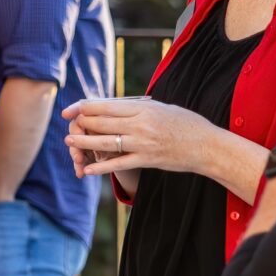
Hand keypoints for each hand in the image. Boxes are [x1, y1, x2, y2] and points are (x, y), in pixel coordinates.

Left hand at [62, 95, 214, 178]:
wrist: (207, 146)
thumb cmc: (186, 124)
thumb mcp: (162, 108)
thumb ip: (139, 108)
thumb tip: (116, 106)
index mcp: (143, 108)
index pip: (107, 105)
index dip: (86, 107)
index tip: (72, 108)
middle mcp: (141, 124)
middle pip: (103, 122)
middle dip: (82, 123)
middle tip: (68, 124)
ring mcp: (143, 143)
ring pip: (106, 142)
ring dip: (85, 142)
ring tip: (69, 141)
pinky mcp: (147, 160)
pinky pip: (119, 164)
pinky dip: (101, 167)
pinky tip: (87, 169)